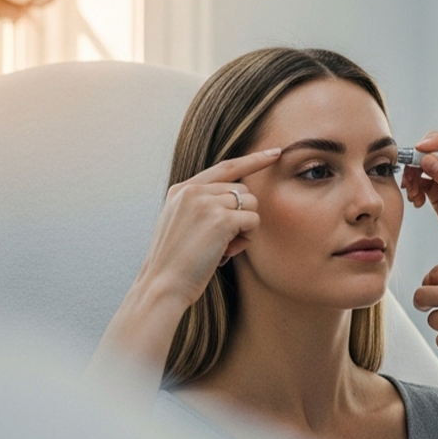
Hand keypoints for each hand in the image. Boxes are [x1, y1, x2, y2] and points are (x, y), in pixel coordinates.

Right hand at [139, 148, 281, 308]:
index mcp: (181, 189)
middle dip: (241, 215)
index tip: (274, 153)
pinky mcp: (221, 219)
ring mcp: (206, 203)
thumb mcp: (180, 223)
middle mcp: (193, 191)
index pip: (225, 167)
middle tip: (224, 242)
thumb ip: (201, 205)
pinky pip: (253, 220)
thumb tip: (241, 198)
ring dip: (246, 228)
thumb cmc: (176, 263)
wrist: (162, 285)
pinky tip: (227, 252)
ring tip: (223, 248)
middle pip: (243, 190)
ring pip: (250, 204)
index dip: (253, 160)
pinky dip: (247, 238)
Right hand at [402, 126, 437, 288]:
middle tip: (410, 174)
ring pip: (424, 164)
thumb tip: (428, 159)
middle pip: (435, 147)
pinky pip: (420, 181)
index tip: (420, 150)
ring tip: (413, 192)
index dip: (436, 140)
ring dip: (413, 174)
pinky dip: (413, 188)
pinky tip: (416, 200)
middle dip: (419, 158)